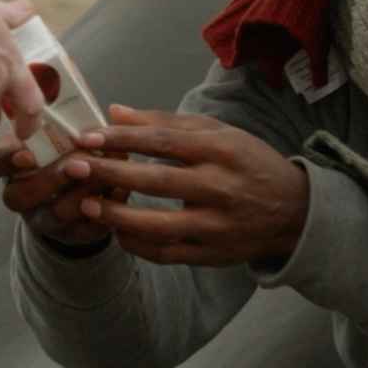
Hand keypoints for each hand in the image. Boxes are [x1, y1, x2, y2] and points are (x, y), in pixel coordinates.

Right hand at [0, 128, 113, 252]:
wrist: (83, 193)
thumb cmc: (66, 152)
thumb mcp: (60, 134)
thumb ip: (70, 124)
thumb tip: (104, 115)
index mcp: (9, 166)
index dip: (4, 161)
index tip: (28, 154)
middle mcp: (19, 196)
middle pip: (17, 196)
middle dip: (50, 179)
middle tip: (79, 165)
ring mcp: (43, 220)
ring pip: (53, 215)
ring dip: (80, 194)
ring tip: (104, 175)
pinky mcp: (72, 235)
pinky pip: (85, 229)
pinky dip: (104, 209)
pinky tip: (118, 191)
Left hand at [62, 108, 310, 267]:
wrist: (294, 212)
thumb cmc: (248, 163)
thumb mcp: (218, 133)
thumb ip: (166, 122)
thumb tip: (114, 112)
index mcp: (223, 150)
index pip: (164, 142)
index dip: (123, 139)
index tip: (88, 136)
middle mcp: (221, 188)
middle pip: (157, 181)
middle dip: (110, 173)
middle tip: (73, 166)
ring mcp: (217, 226)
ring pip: (158, 225)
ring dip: (117, 215)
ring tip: (86, 204)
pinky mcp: (213, 255)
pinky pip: (166, 254)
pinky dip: (137, 244)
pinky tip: (116, 231)